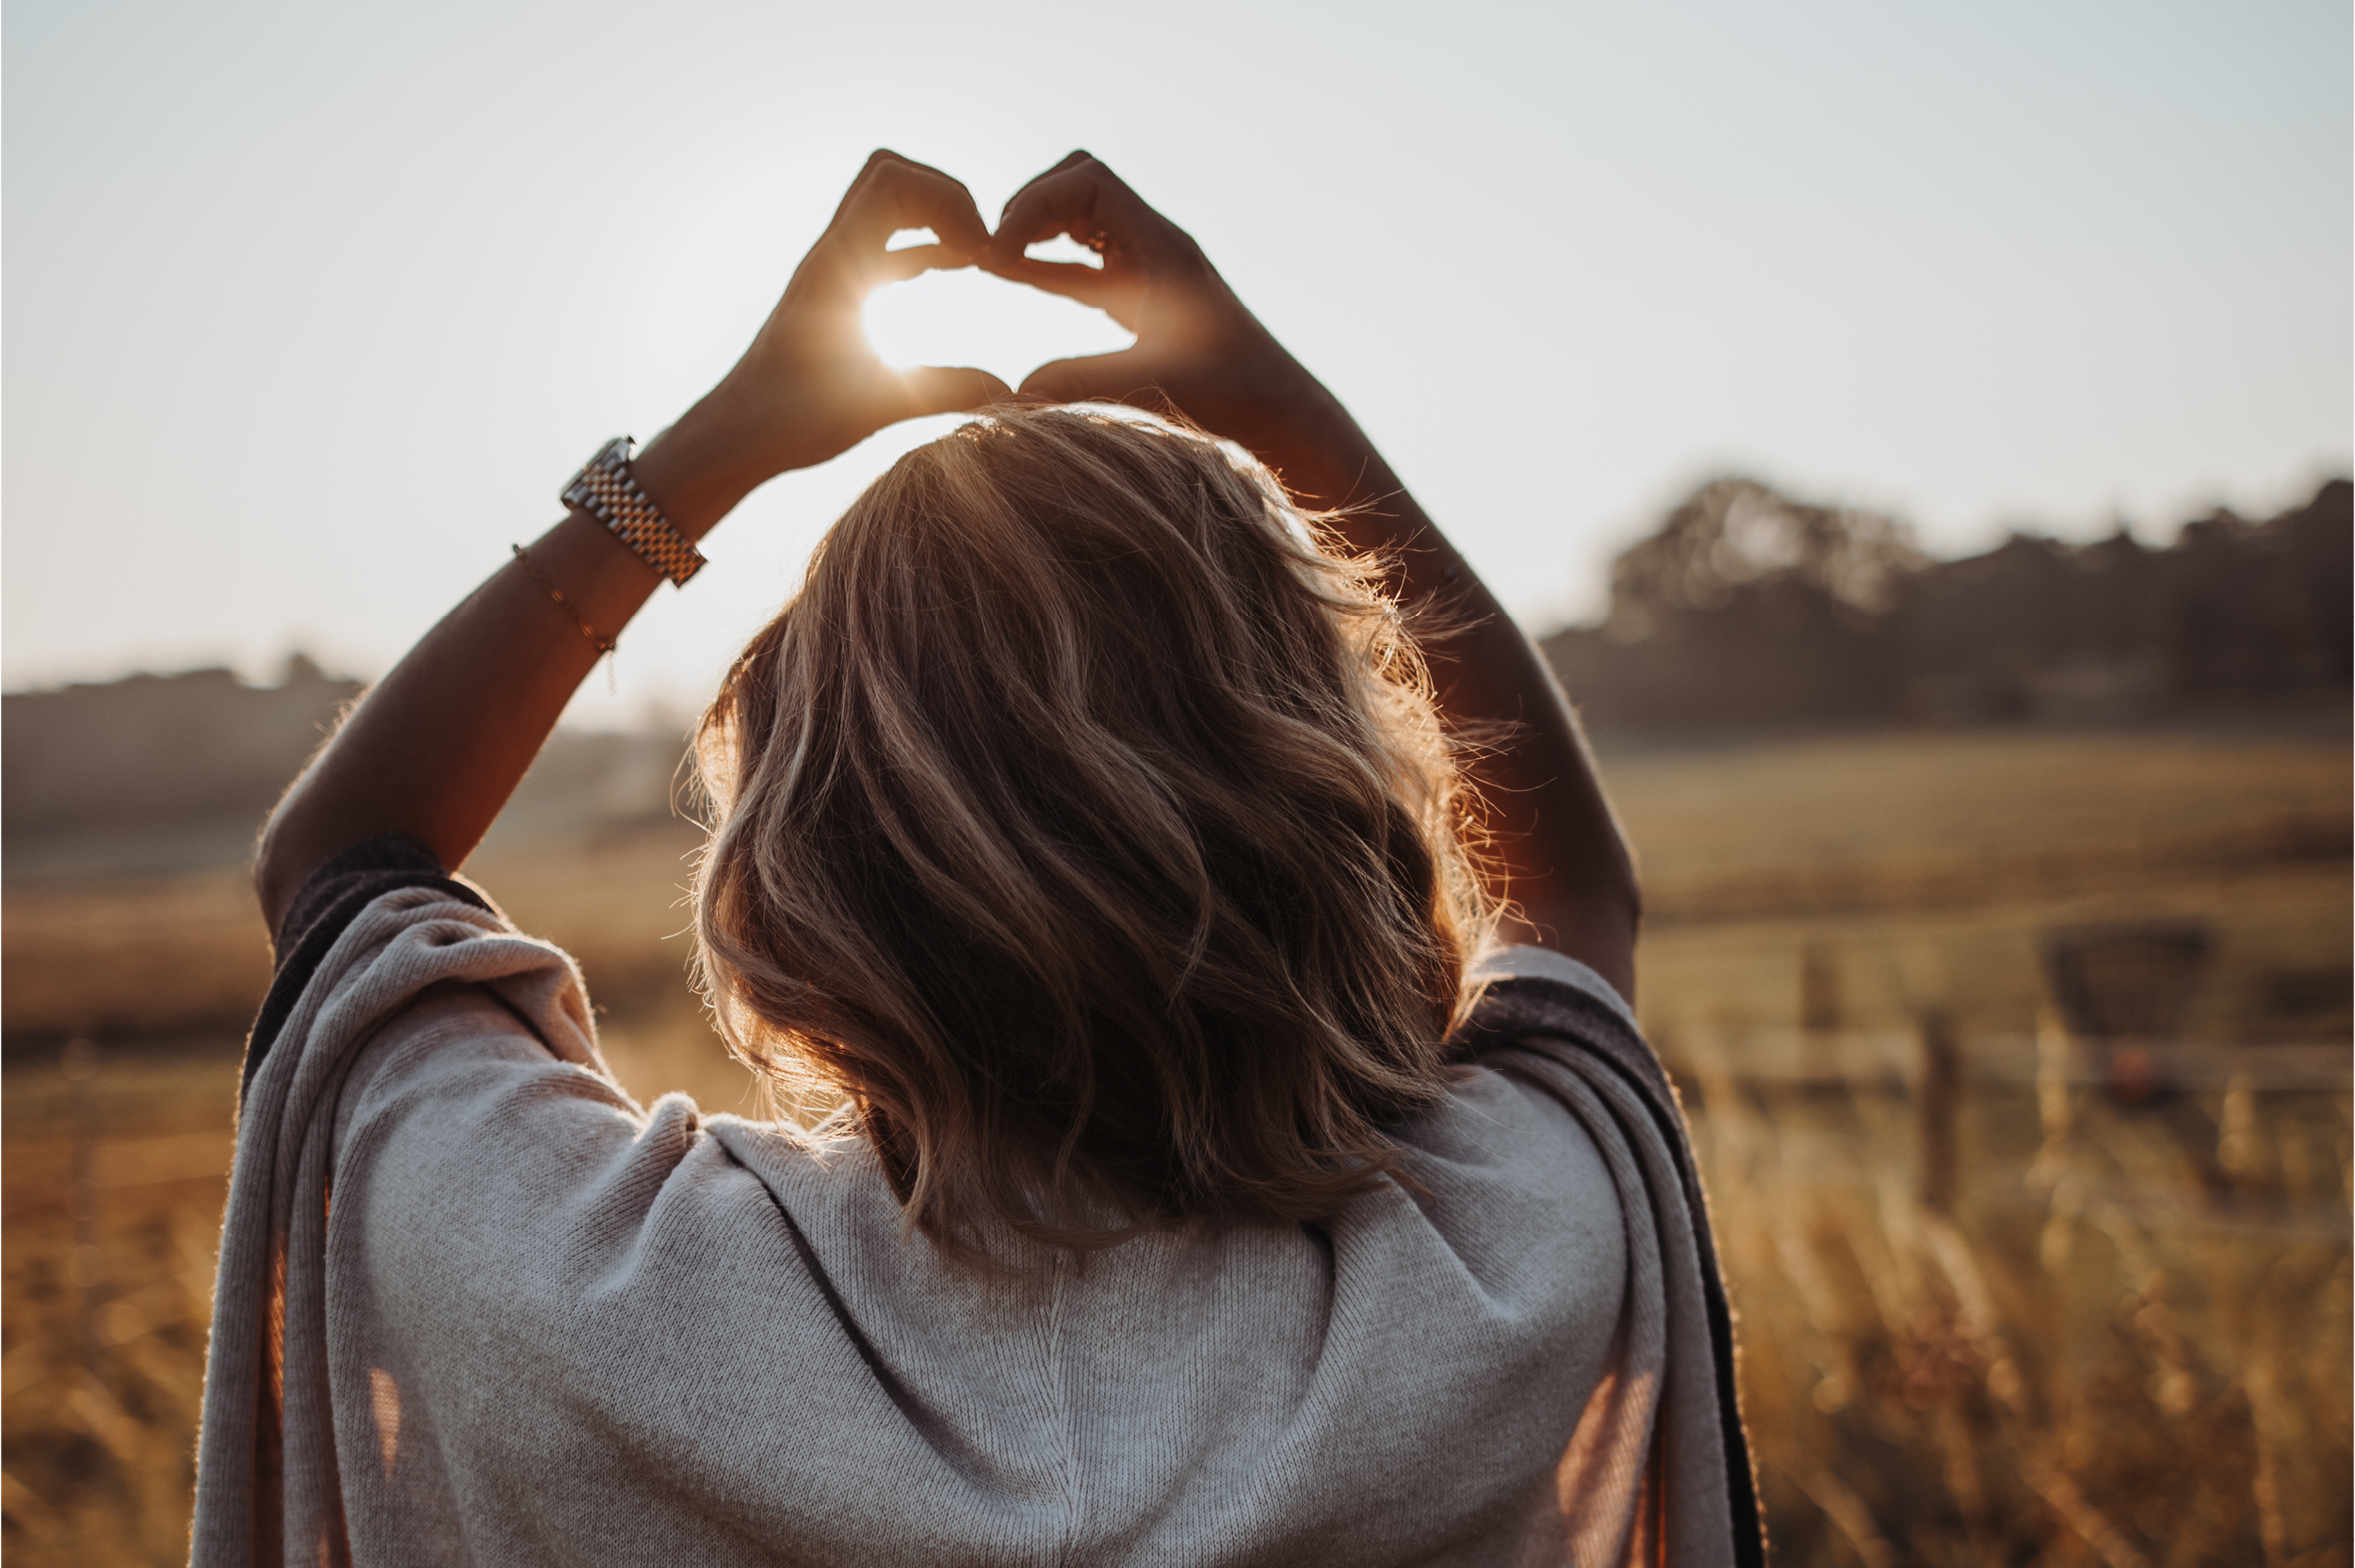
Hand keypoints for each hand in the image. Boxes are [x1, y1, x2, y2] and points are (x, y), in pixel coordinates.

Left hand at [645, 151, 1011, 518]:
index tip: (979, 252)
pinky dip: (925, 245)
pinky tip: (957, 269)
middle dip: (945, 197)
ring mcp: (833, 271)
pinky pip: (886, 245)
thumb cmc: (786, 420)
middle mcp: (831, 255)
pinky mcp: (838, 293)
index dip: (946, 200)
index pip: (891, 182)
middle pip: (890, 177)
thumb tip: (1007, 388)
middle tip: (981, 246)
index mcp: (836, 267)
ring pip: (887, 207)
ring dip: (934, 218)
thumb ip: (942, 391)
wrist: (733, 436)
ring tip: (976, 257)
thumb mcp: (872, 406)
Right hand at [984, 153, 1333, 458]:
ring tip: (989, 261)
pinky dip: (1047, 264)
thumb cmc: (1233, 396)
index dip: (1034, 204)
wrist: (1281, 414)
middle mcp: (1155, 245)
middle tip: (990, 252)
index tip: (999, 252)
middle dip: (1029, 208)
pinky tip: (1009, 277)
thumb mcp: (1153, 384)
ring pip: (1081, 219)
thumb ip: (1081, 382)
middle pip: (1079, 184)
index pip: (1087, 179)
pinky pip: (1085, 265)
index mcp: (1160, 245)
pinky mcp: (1144, 300)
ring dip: (1037, 233)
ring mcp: (1149, 270)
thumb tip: (1009, 391)